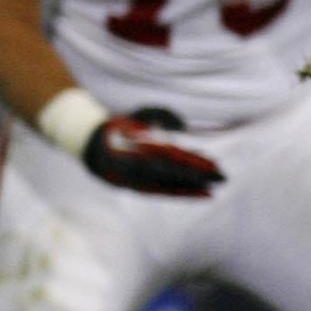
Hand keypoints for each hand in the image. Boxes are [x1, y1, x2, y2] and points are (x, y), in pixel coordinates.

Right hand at [81, 112, 223, 196]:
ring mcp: (134, 180)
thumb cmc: (117, 127)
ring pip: (166, 187)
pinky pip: (158, 192)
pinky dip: (177, 194)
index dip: (193, 161)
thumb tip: (182, 126)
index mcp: (137, 149)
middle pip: (173, 174)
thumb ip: (160, 115)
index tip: (213, 163)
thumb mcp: (137, 116)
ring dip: (190, 189)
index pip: (172, 157)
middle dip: (198, 177)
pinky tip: (194, 194)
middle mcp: (136, 168)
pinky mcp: (133, 187)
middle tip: (222, 178)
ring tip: (211, 191)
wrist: (88, 147)